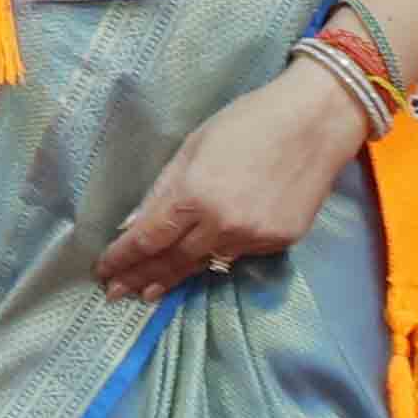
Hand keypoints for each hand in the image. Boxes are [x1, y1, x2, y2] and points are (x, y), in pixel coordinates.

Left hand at [99, 65, 364, 300]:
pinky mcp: (280, 242)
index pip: (148, 238)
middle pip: (174, 260)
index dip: (123, 258)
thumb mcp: (191, 147)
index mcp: (193, 195)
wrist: (314, 124)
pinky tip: (204, 258)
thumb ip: (164, 189)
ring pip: (207, 263)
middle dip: (142, 278)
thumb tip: (138, 223)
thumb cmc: (246, 123)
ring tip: (151, 291)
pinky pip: (239, 253)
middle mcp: (222, 225)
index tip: (103, 271)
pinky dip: (218, 255)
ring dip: (176, 277)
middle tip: (117, 294)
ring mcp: (254, 237)